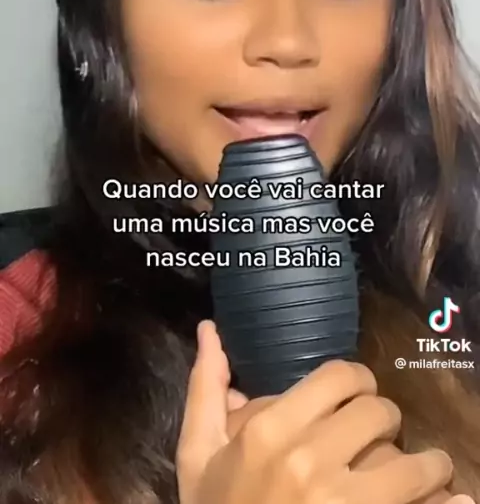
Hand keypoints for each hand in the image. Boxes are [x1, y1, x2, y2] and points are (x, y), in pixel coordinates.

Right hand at [176, 321, 457, 503]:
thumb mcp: (199, 456)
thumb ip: (206, 390)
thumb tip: (209, 329)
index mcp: (268, 431)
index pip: (341, 376)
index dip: (357, 382)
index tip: (356, 398)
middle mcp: (308, 461)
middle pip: (379, 413)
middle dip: (384, 421)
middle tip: (380, 438)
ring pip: (412, 464)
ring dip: (424, 468)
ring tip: (422, 475)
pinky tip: (453, 501)